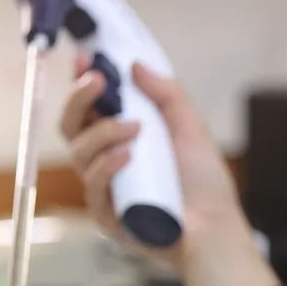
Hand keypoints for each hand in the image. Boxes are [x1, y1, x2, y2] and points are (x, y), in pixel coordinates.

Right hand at [60, 60, 253, 272]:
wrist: (215, 227)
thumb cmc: (204, 181)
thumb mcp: (189, 127)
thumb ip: (166, 94)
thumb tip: (136, 65)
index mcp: (123, 136)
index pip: (90, 105)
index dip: (81, 81)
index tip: (85, 58)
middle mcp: (107, 160)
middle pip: (71, 125)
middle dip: (79, 99)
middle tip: (98, 82)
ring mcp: (104, 188)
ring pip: (80, 152)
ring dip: (103, 132)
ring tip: (135, 129)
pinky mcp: (106, 216)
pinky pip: (94, 185)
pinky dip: (107, 166)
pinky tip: (127, 157)